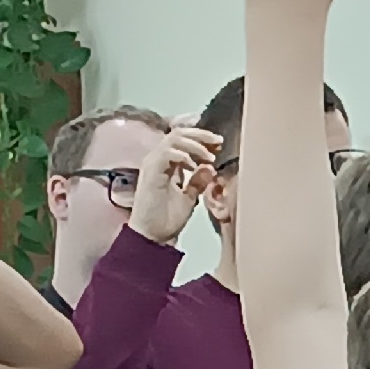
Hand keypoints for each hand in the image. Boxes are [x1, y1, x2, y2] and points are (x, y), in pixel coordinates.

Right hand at [129, 127, 225, 246]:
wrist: (154, 236)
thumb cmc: (167, 218)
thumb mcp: (190, 196)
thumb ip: (198, 181)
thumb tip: (210, 167)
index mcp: (167, 163)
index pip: (182, 138)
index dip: (202, 138)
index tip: (219, 144)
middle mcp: (158, 159)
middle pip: (179, 132)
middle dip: (201, 135)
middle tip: (218, 142)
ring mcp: (153, 163)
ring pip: (174, 138)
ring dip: (195, 144)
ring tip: (209, 157)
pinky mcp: (151, 171)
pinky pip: (167, 153)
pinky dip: (184, 155)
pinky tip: (194, 166)